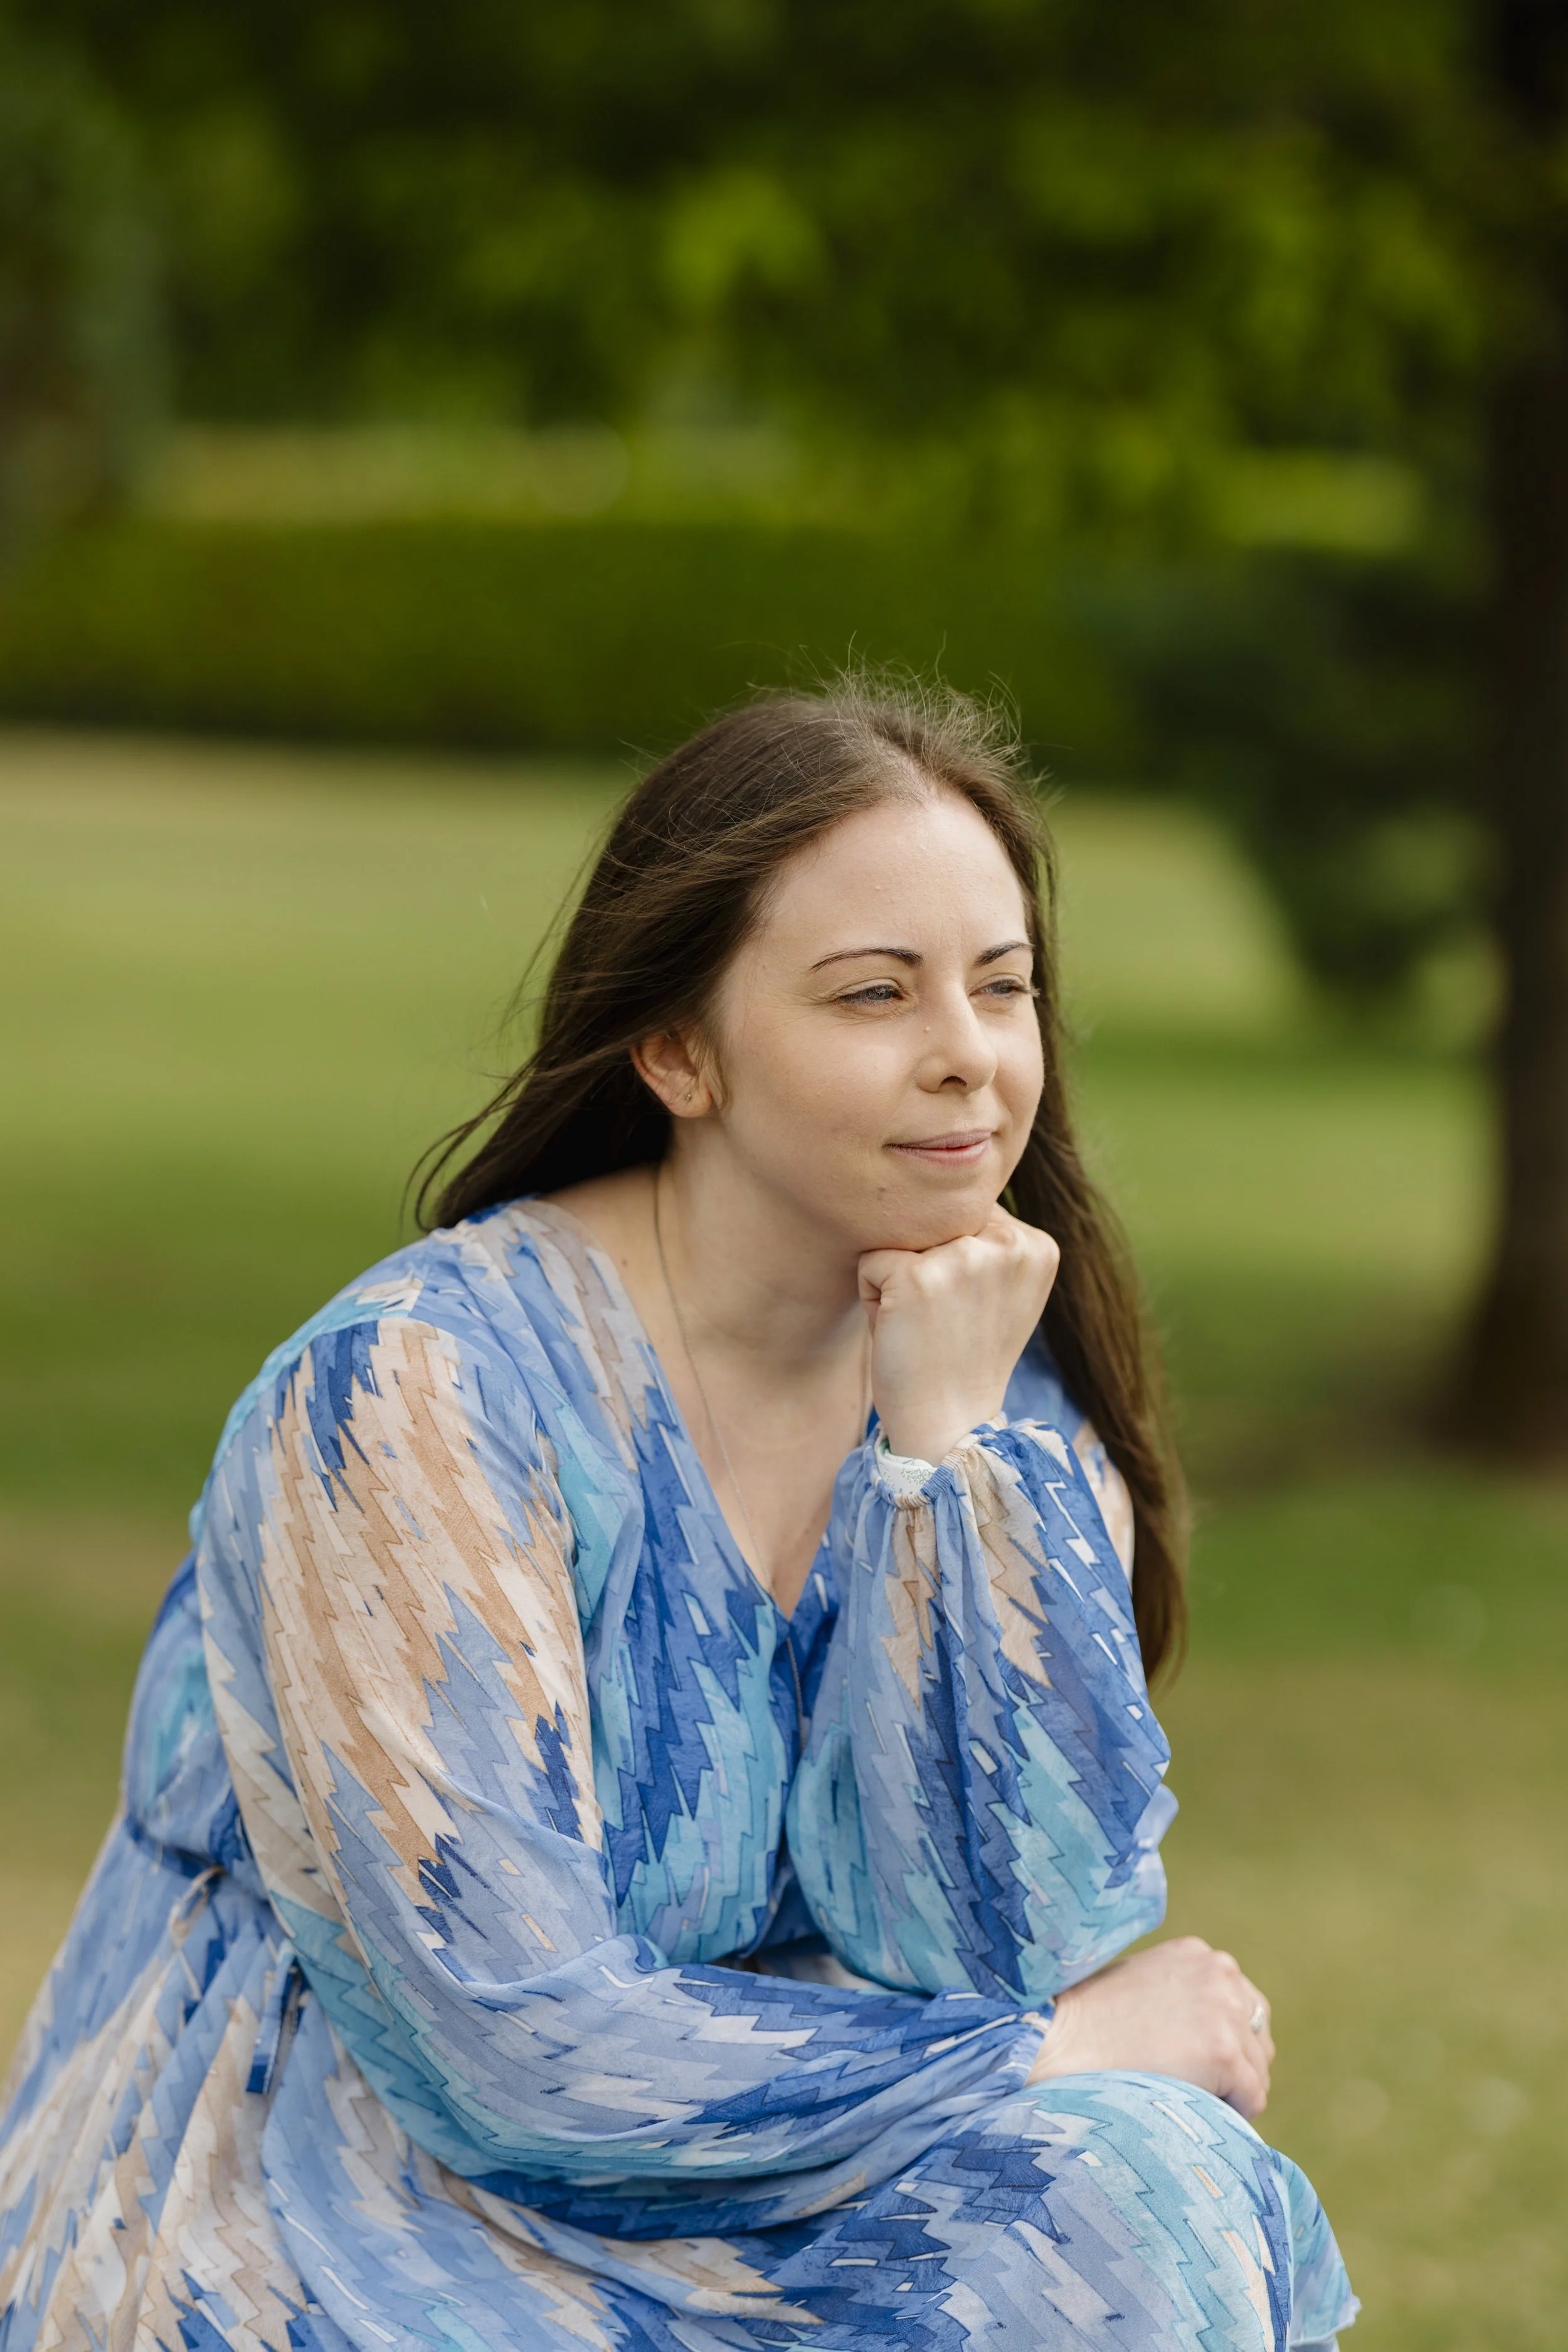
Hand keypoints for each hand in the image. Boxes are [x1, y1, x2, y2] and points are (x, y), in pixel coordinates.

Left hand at [858, 1206, 1058, 1462]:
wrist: (949, 1424)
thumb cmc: (963, 1356)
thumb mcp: (999, 1290)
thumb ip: (990, 1241)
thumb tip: (952, 1184)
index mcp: (1037, 1244)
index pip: (969, 1213)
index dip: (953, 1260)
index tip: (967, 1311)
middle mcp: (1009, 1244)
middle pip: (934, 1219)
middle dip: (925, 1263)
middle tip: (941, 1320)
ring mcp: (964, 1257)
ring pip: (902, 1235)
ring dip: (898, 1277)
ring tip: (922, 1323)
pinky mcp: (917, 1276)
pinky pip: (870, 1259)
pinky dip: (873, 1295)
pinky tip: (901, 1330)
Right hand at [1026, 1937, 1273, 2118]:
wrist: (1060, 2040)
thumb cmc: (1089, 2020)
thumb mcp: (1144, 1984)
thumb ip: (1184, 1995)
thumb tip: (1211, 2033)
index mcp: (1201, 1955)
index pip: (1244, 2006)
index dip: (1223, 2041)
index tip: (1192, 2062)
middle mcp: (1222, 1974)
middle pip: (1258, 2037)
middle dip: (1234, 2066)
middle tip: (1190, 2084)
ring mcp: (1227, 2012)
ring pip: (1257, 2071)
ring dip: (1229, 2091)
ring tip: (1183, 2094)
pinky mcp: (1226, 2052)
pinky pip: (1253, 2097)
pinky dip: (1231, 2112)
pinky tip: (1192, 2107)